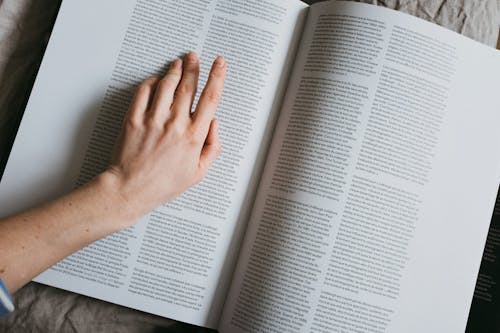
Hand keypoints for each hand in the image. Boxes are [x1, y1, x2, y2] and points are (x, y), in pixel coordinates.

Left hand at [103, 52, 225, 222]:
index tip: (219, 65)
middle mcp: (176, 124)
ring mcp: (153, 120)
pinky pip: (144, 92)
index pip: (210, 98)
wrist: (131, 189)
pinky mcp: (134, 119)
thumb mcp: (198, 173)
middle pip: (188, 86)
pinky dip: (152, 82)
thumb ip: (212, 147)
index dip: (217, 77)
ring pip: (167, 85)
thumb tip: (215, 124)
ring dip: (174, 70)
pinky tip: (156, 80)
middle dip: (194, 67)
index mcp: (194, 136)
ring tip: (178, 63)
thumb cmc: (164, 184)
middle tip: (194, 57)